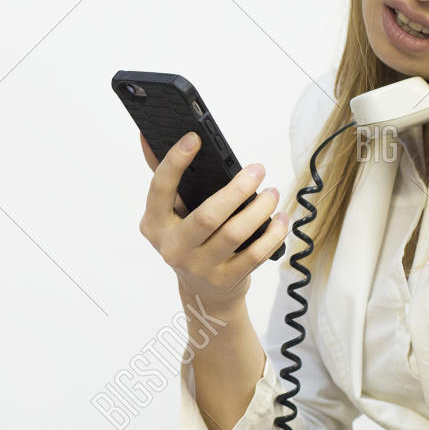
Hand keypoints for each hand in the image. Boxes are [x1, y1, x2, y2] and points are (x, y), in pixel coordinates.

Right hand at [137, 131, 286, 307]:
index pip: (160, 189)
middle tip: (258, 170)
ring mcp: (199, 267)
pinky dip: (273, 233)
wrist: (203, 292)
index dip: (175, 162)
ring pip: (235, 233)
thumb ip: (165, 179)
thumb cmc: (189, 240)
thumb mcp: (171, 214)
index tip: (194, 137)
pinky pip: (255, 254)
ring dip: (260, 209)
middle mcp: (173, 248)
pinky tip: (280, 219)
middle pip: (207, 215)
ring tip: (272, 193)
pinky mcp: (225, 280)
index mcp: (155, 225)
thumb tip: (148, 137)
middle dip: (237, 189)